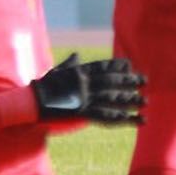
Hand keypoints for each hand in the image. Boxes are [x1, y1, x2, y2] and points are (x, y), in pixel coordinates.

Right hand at [30, 53, 145, 124]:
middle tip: (145, 81)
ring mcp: (84, 97)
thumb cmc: (42, 86)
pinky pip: (104, 116)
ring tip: (145, 102)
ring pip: (111, 98)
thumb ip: (70, 64)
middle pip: (111, 81)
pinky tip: (133, 120)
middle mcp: (84, 83)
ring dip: (129, 100)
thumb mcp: (57, 71)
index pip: (102, 67)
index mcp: (79, 72)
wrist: (31, 101)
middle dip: (129, 82)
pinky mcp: (81, 112)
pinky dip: (121, 118)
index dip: (116, 66)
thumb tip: (76, 54)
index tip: (130, 66)